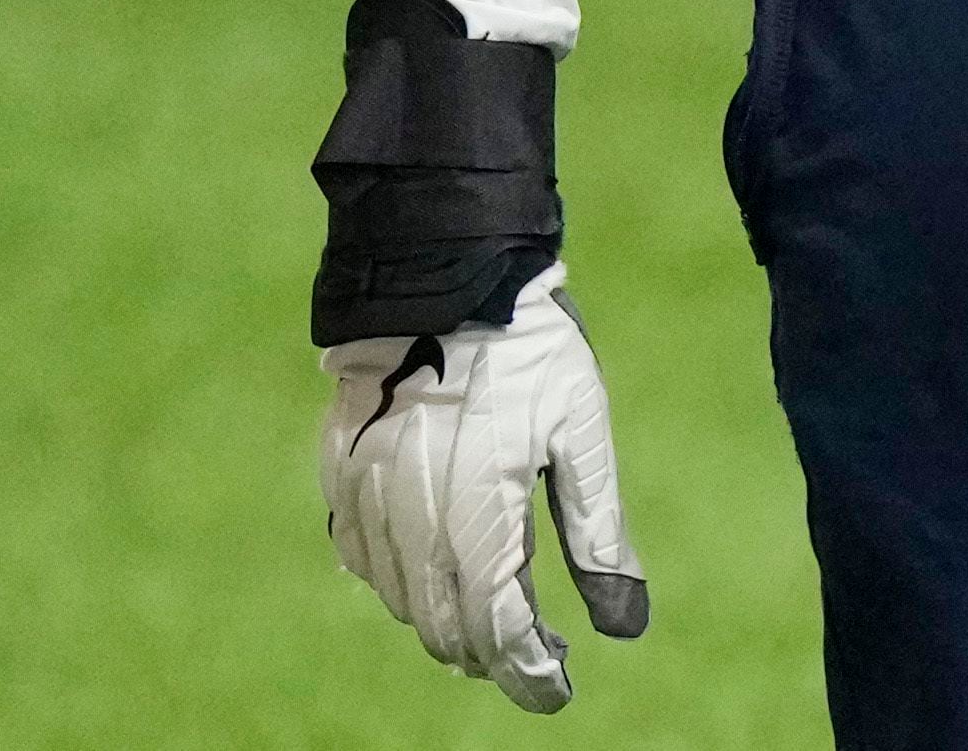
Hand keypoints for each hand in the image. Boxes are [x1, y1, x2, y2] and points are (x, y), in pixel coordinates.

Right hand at [318, 264, 647, 711]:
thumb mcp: (583, 435)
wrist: (441, 278)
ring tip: (492, 622)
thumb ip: (598, 533)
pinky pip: (363, 559)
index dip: (530, 671)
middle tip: (537, 657)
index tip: (560, 689)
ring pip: (401, 602)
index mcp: (480, 519)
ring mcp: (368, 504)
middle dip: (493, 655)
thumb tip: (626, 625)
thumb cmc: (530, 354)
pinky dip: (400, 583)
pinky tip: (432, 573)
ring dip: (446, 624)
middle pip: (446, 628)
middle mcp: (414, 525)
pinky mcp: (342, 478)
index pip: (500, 630)